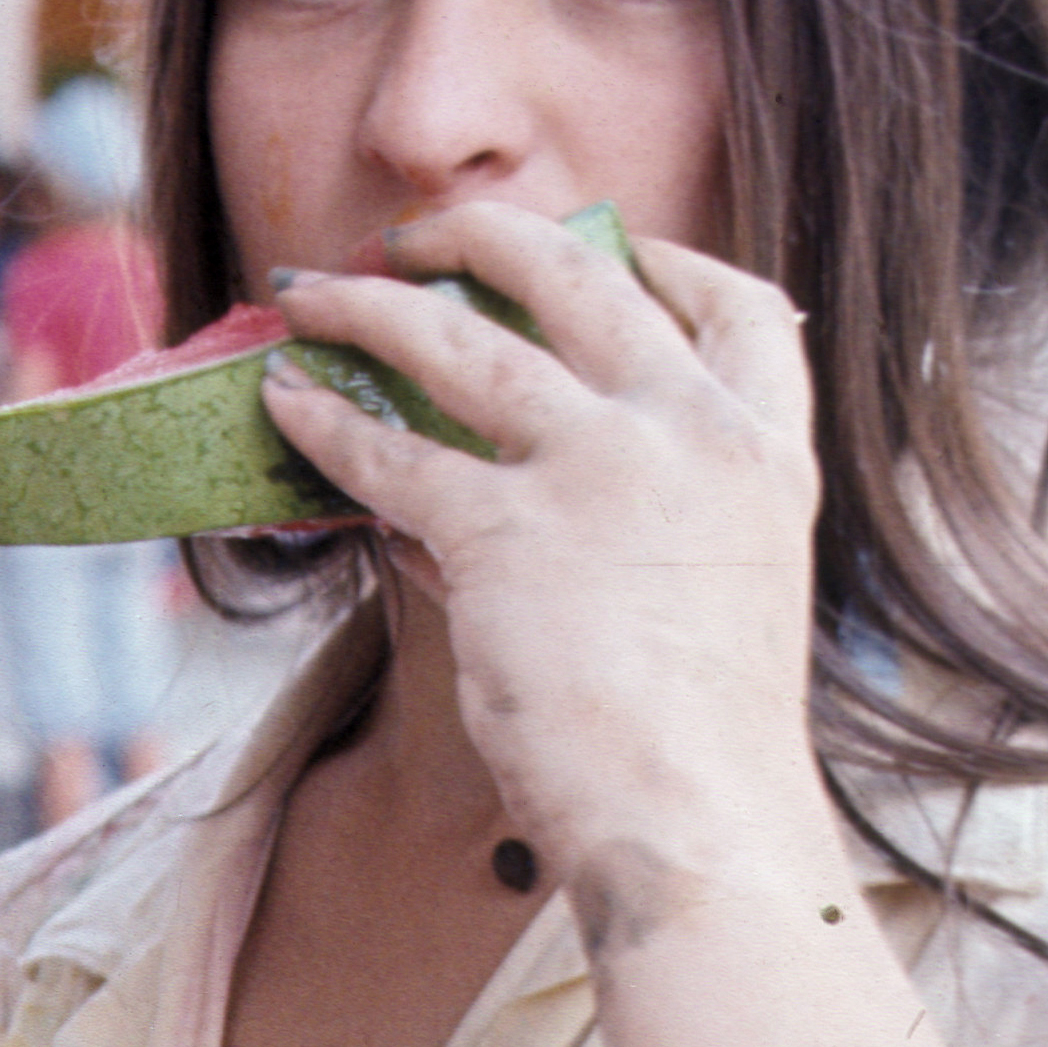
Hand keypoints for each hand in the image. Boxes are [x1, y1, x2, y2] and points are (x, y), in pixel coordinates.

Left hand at [257, 206, 835, 911]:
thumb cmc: (703, 735)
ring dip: (367, 302)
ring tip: (308, 293)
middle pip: (579, 276)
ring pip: (457, 337)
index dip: (666, 259)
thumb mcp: (722, 589)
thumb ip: (645, 518)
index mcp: (767, 451)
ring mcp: (601, 471)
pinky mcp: (505, 532)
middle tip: (413, 232)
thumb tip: (495, 489)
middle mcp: (691, 434)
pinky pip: (386, 449)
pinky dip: (319, 420)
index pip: (740, 306)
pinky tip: (280, 403)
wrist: (697, 814)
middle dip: (482, 235)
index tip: (611, 239)